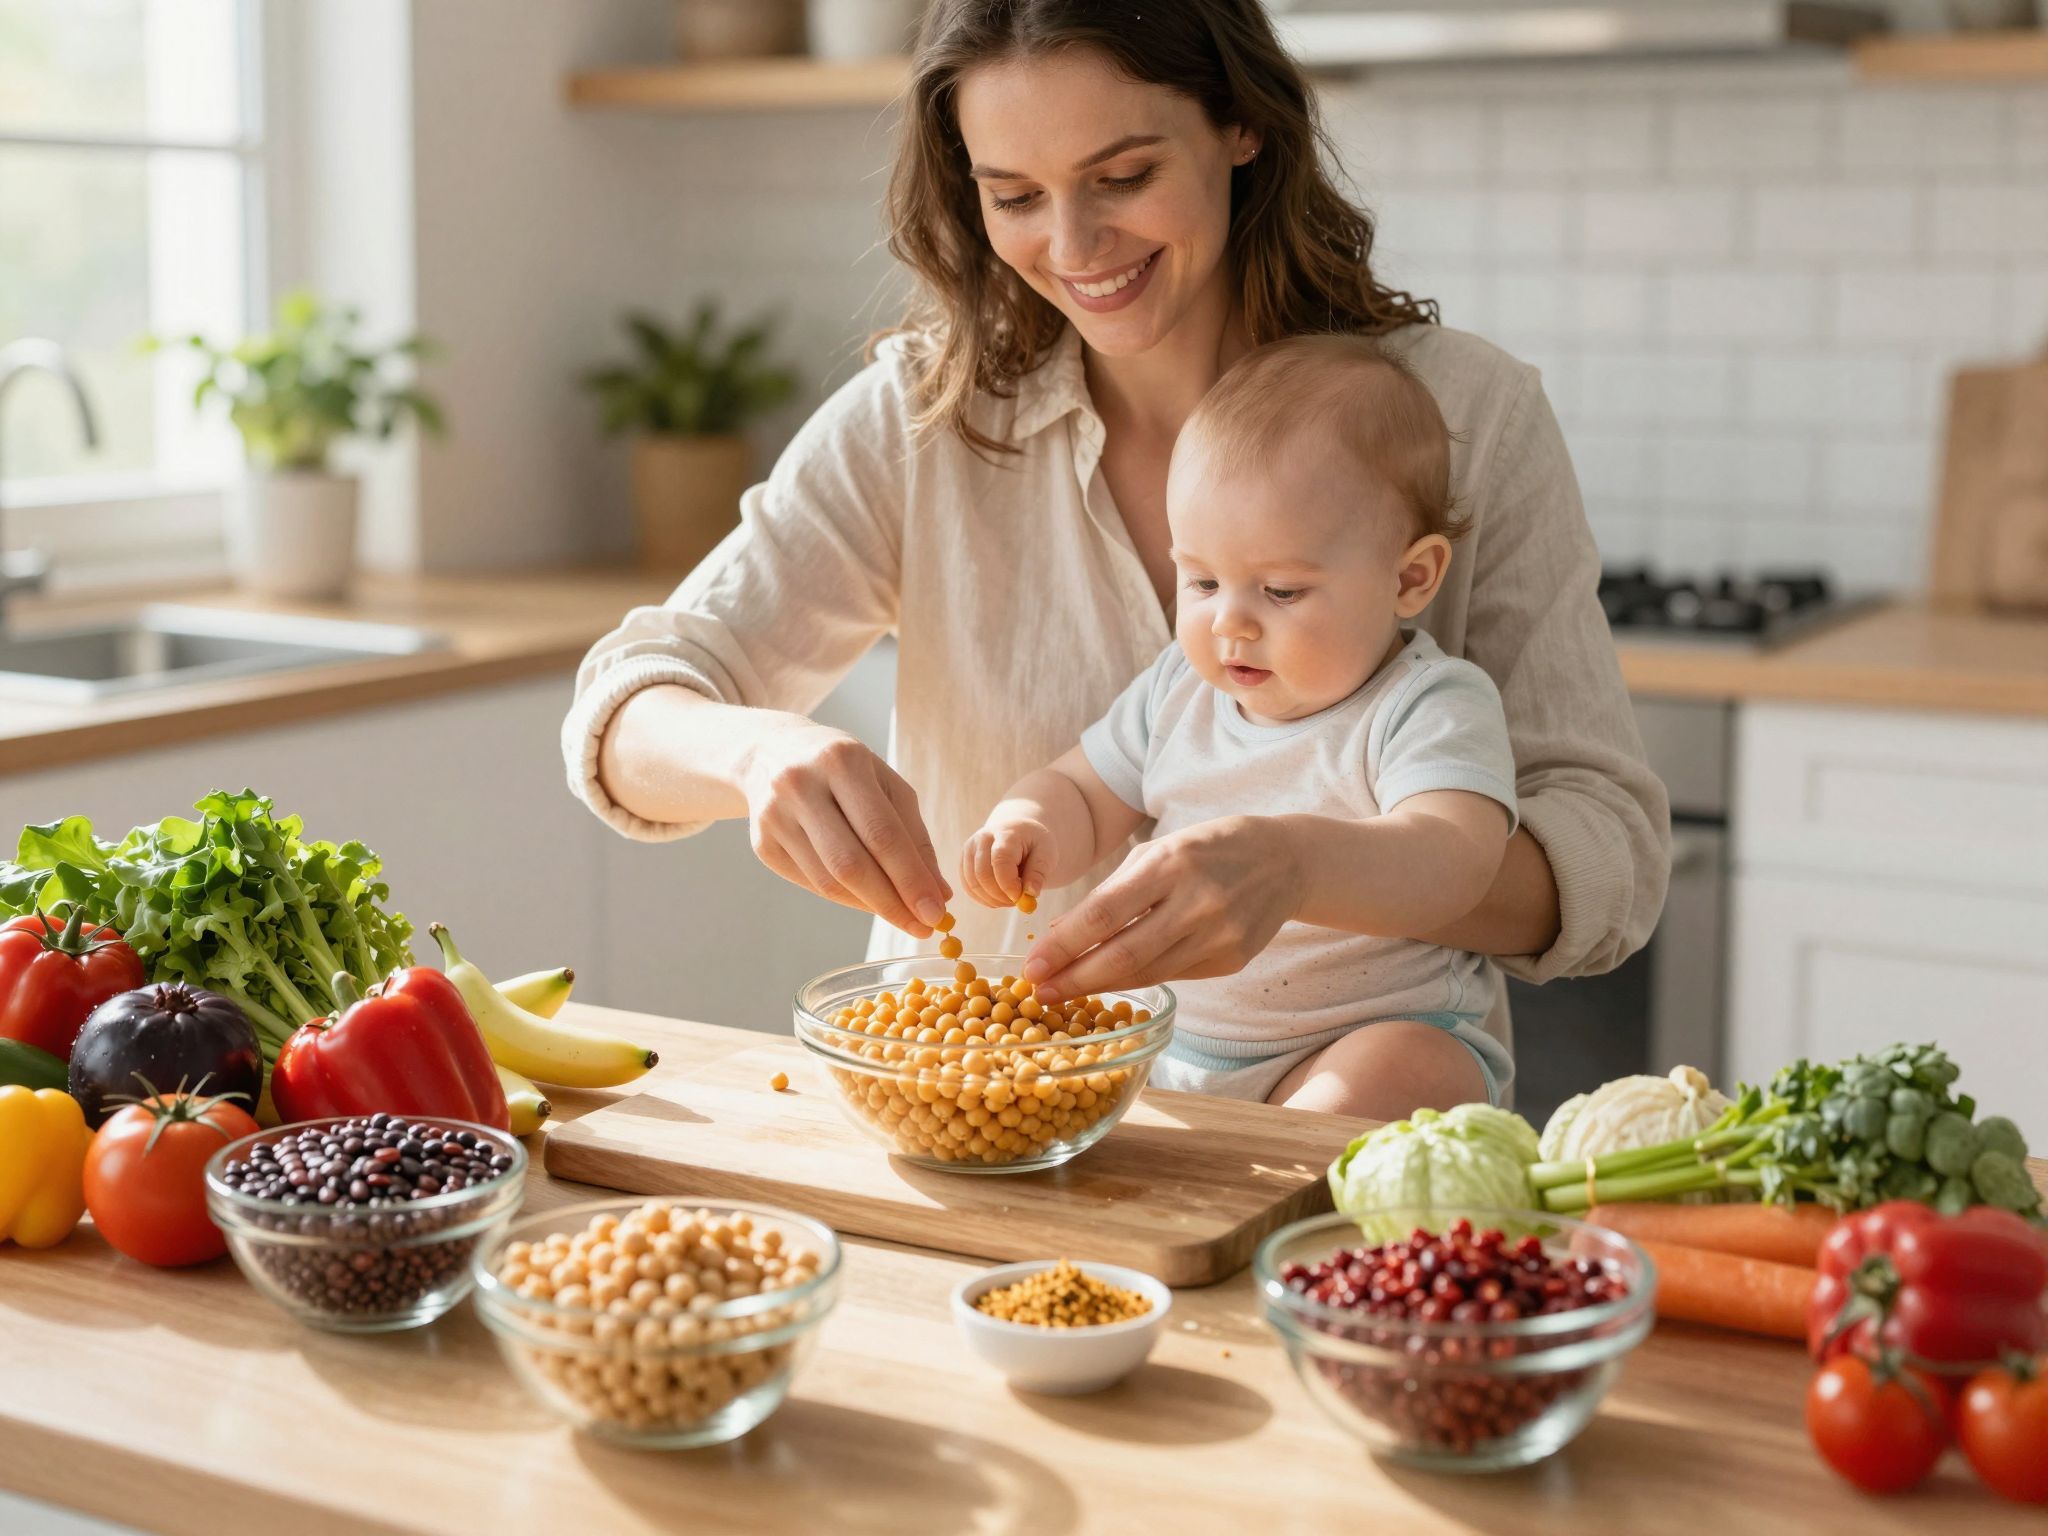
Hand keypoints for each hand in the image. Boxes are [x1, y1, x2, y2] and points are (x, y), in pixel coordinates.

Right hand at [738, 718, 950, 935]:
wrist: (770, 753)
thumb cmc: (843, 770)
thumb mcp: (885, 785)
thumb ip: (914, 837)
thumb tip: (938, 894)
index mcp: (841, 761)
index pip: (881, 833)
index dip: (911, 879)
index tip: (936, 912)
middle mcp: (800, 786)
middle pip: (851, 864)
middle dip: (892, 903)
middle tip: (924, 927)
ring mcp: (775, 816)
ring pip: (829, 881)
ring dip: (871, 906)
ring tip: (902, 916)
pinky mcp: (762, 844)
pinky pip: (812, 884)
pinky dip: (846, 898)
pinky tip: (868, 899)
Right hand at [960, 815, 1054, 908]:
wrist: (1018, 831)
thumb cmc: (1034, 844)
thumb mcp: (1046, 854)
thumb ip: (1038, 873)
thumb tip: (1030, 893)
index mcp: (1006, 833)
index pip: (1000, 860)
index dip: (1008, 884)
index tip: (1020, 897)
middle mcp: (983, 838)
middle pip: (983, 874)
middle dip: (1000, 895)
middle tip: (1016, 902)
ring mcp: (970, 849)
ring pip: (973, 884)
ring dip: (992, 899)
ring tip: (1011, 898)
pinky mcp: (964, 861)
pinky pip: (968, 888)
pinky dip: (983, 899)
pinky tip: (999, 898)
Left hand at [1020, 815, 1302, 1001]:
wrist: (1286, 860)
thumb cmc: (1209, 848)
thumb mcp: (1159, 850)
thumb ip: (1112, 892)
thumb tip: (1060, 936)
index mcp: (1172, 864)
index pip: (1105, 913)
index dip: (1064, 945)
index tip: (1031, 966)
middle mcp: (1198, 902)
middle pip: (1124, 954)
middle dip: (1074, 978)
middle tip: (1039, 993)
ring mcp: (1220, 935)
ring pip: (1147, 974)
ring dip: (1099, 986)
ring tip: (1063, 993)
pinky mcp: (1232, 960)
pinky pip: (1173, 976)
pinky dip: (1137, 980)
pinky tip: (1110, 982)